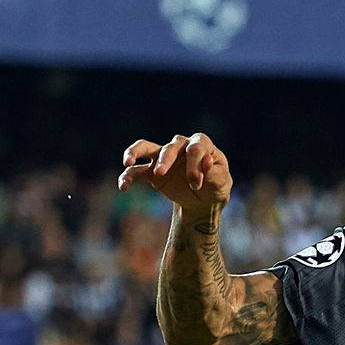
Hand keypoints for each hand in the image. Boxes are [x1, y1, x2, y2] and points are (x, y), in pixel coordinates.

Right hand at [118, 133, 232, 215]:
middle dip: (166, 159)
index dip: (195, 166)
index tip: (197, 184)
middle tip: (162, 173)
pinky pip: (137, 170)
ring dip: (135, 152)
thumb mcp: (222, 182)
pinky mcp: (152, 171)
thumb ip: (215, 172)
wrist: (204, 200)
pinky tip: (123, 186)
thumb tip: (207, 160)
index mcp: (201, 144)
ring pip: (145, 147)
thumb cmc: (216, 186)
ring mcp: (163, 156)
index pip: (195, 148)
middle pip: (170, 147)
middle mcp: (180, 146)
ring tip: (127, 162)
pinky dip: (128, 176)